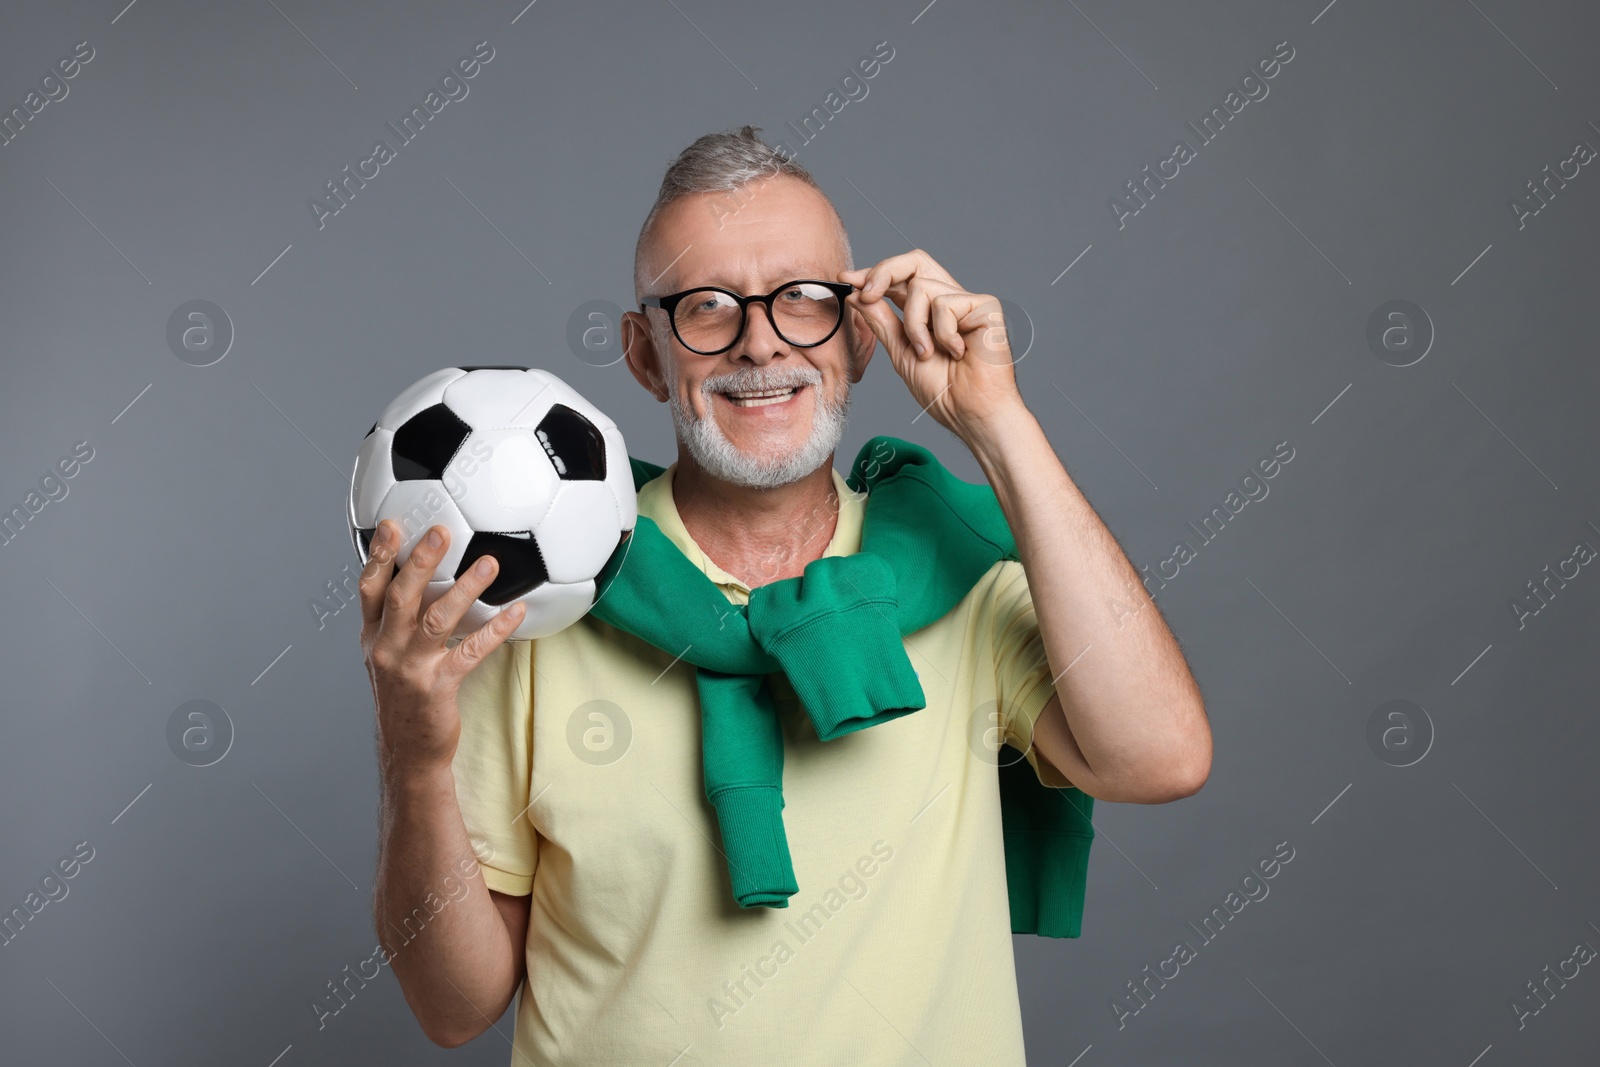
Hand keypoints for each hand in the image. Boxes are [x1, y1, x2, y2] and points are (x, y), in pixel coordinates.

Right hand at [359, 520, 526, 774]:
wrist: (407, 749)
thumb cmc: (403, 695)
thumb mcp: (387, 654)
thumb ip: (397, 617)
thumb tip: (416, 573)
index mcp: (374, 636)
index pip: (370, 590)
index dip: (379, 556)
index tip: (392, 525)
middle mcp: (387, 649)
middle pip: (401, 597)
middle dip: (419, 562)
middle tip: (441, 532)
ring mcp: (411, 669)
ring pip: (436, 621)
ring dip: (464, 589)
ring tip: (489, 564)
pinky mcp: (438, 687)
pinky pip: (470, 652)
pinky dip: (495, 629)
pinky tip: (515, 612)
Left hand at [839, 249, 1025, 440]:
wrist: (969, 413)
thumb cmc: (943, 391)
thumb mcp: (901, 352)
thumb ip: (881, 322)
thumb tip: (857, 296)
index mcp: (929, 311)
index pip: (900, 279)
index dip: (873, 274)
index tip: (846, 280)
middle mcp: (949, 300)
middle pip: (915, 261)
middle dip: (884, 272)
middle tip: (867, 294)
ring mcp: (967, 302)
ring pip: (921, 287)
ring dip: (914, 325)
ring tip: (928, 353)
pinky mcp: (985, 306)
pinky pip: (945, 303)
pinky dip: (942, 333)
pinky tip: (957, 352)